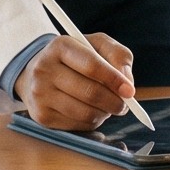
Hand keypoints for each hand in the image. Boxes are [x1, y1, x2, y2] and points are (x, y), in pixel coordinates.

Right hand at [17, 32, 134, 130]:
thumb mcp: (98, 45)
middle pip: (90, 92)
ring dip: (104, 113)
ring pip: (86, 112)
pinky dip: (92, 121)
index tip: (130, 91)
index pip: (92, 65)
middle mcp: (45, 69)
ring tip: (107, 106)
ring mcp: (40, 94)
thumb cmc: (77, 57)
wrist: (40, 71)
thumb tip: (127, 82)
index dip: (114, 80)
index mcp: (61, 46)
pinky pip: (78, 125)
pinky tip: (91, 112)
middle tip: (124, 104)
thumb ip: (118, 56)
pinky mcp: (41, 115)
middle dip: (115, 102)